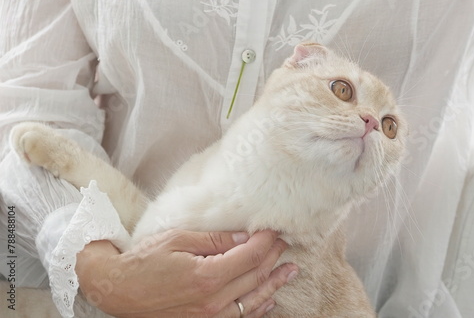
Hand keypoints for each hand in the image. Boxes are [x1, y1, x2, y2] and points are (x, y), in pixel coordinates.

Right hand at [75, 229, 297, 317]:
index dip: (266, 241)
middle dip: (273, 257)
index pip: (250, 256)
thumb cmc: (146, 260)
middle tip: (285, 241)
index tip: (274, 228)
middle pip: (255, 276)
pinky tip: (270, 300)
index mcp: (207, 275)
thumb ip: (215, 240)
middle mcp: (213, 301)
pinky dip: (258, 308)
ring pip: (253, 300)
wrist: (119, 290)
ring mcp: (209, 317)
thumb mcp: (179, 240)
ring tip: (291, 270)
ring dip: (274, 284)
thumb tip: (245, 236)